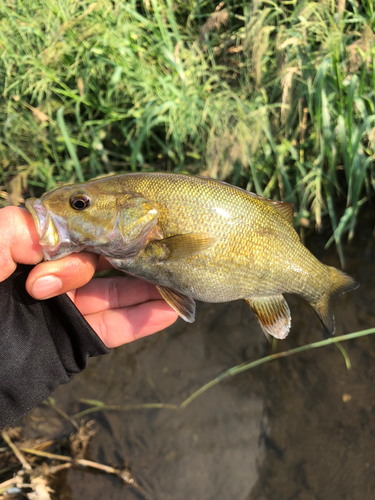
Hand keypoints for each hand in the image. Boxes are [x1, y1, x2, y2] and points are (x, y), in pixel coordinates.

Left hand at [0, 206, 177, 347]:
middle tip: (170, 246)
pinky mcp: (74, 343)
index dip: (104, 229)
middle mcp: (50, 280)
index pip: (77, 233)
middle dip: (136, 253)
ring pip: (115, 294)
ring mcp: (65, 312)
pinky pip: (114, 329)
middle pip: (103, 261)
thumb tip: (63, 229)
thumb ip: (17, 228)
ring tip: (183, 274)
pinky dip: (142, 321)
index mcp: (28, 253)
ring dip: (149, 285)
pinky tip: (171, 309)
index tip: (132, 225)